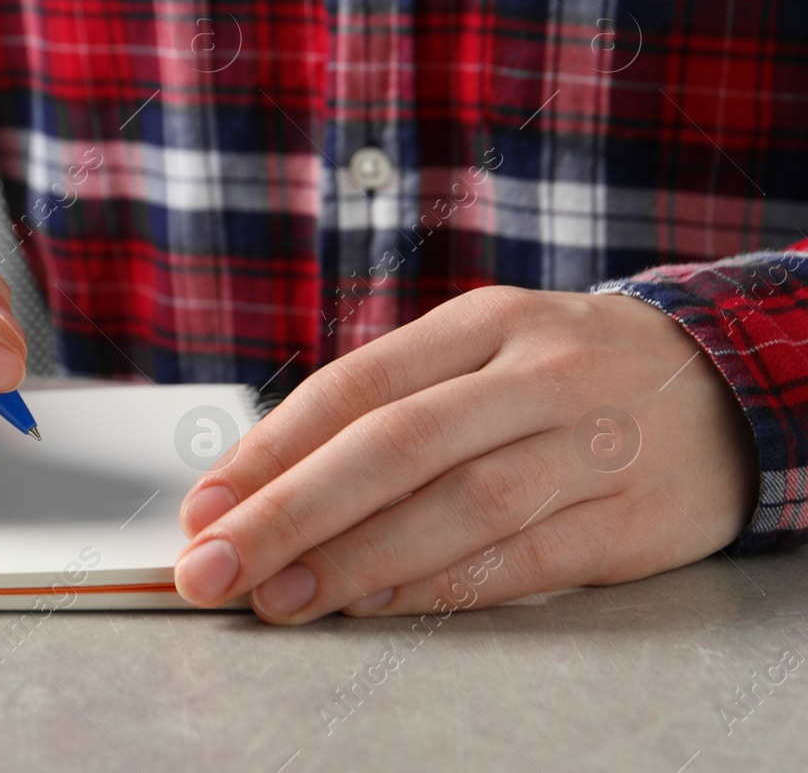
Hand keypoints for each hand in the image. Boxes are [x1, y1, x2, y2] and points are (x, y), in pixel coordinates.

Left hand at [173, 287, 757, 620]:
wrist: (726, 387)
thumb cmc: (559, 378)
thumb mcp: (478, 355)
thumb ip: (383, 409)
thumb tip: (254, 484)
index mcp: (482, 322)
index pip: (355, 385)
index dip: (269, 449)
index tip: (204, 505)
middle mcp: (536, 373)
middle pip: (394, 443)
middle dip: (289, 510)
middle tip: (215, 564)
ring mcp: (592, 443)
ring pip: (459, 503)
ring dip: (357, 559)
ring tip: (280, 596)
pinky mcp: (633, 518)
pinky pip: (523, 558)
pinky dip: (441, 586)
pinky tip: (375, 607)